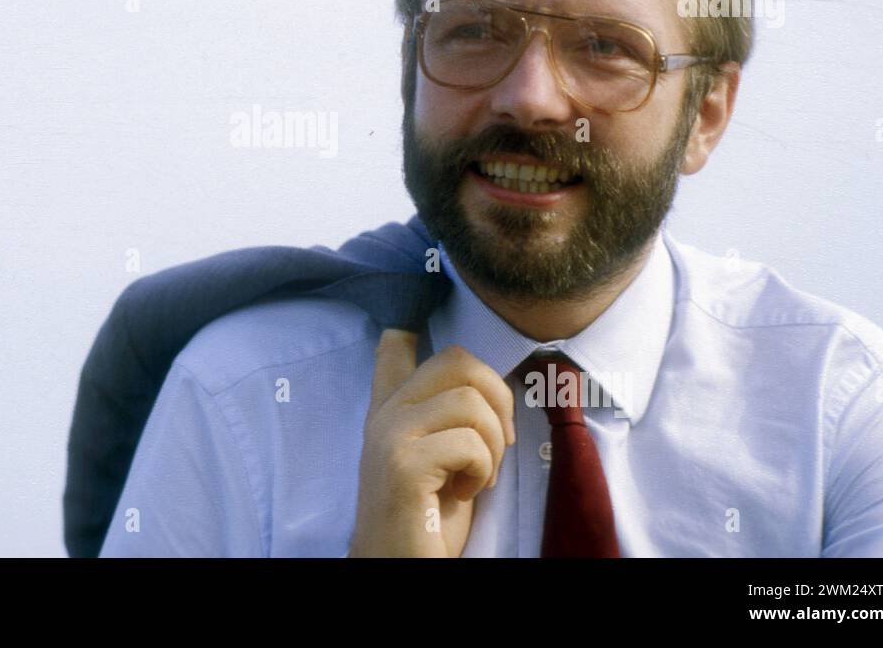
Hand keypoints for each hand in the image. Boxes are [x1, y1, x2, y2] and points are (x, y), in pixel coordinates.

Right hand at [348, 329, 514, 556]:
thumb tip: (484, 380)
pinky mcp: (403, 464)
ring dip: (493, 445)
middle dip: (499, 399)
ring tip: (476, 476)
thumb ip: (446, 417)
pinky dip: (482, 470)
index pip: (394, 347)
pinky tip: (462, 493)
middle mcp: (384, 414)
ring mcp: (389, 436)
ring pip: (470, 401)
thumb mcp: (440, 457)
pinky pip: (470, 442)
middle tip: (496, 443)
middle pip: (458, 359)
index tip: (414, 318)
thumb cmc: (428, 519)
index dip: (411, 323)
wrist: (399, 564)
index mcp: (391, 409)